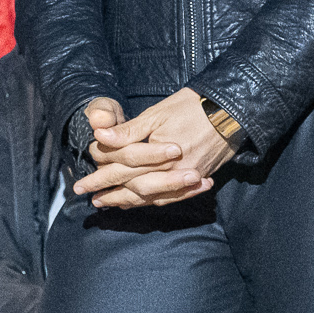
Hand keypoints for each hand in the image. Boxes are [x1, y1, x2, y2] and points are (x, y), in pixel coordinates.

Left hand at [74, 88, 232, 208]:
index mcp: (158, 153)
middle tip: (91, 202)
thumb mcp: (156, 114)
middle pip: (135, 186)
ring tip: (111, 206)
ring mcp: (188, 176)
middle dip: (111, 195)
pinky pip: (174, 197)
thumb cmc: (191, 107)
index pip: (122, 168)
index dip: (100, 177)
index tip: (81, 186)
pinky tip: (143, 203)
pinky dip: (155, 201)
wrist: (232, 111)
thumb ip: (128, 131)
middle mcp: (172, 170)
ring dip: (130, 202)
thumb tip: (99, 135)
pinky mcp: (199, 177)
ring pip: (154, 196)